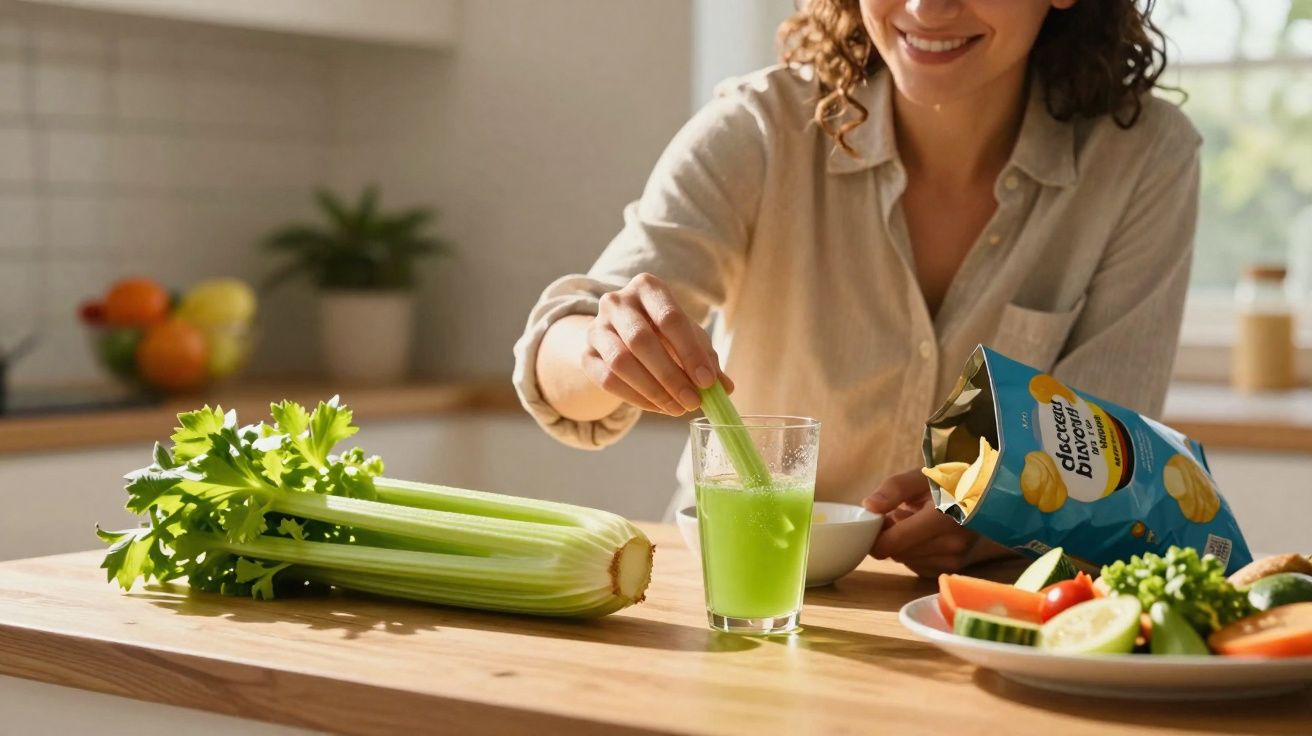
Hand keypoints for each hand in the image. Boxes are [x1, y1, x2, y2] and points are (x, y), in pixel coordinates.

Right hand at [582, 273, 731, 415]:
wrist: (619, 334)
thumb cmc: (662, 333)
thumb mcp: (687, 337)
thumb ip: (706, 360)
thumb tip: (725, 388)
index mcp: (647, 287)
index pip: (670, 318)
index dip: (690, 352)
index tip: (707, 382)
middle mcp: (616, 301)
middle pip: (641, 340)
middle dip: (671, 376)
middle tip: (693, 402)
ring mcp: (596, 327)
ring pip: (621, 362)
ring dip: (653, 390)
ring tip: (678, 408)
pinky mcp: (586, 354)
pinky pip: (608, 380)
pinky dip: (636, 398)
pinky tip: (659, 407)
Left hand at [863, 467, 1012, 577]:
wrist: (984, 495)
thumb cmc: (950, 481)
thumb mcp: (922, 476)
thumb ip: (894, 488)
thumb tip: (869, 507)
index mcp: (944, 517)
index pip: (894, 542)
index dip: (875, 534)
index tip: (873, 520)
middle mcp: (952, 543)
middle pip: (897, 552)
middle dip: (889, 535)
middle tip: (897, 512)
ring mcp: (955, 559)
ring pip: (905, 559)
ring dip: (901, 543)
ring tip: (914, 520)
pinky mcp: (952, 568)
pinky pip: (917, 565)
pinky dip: (913, 551)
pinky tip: (924, 534)